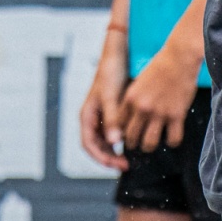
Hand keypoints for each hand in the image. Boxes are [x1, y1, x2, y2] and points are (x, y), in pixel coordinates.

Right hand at [79, 35, 129, 171]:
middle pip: (97, 147)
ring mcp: (102, 117)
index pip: (88, 145)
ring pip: (106, 142)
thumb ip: (112, 120)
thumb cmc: (111, 73)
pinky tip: (134, 144)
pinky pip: (115, 133)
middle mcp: (92, 119)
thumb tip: (114, 142)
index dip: (101, 158)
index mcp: (86, 116)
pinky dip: (123, 141)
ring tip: (130, 158)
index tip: (116, 164)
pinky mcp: (113, 113)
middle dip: (110, 158)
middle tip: (126, 165)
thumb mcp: (111, 97)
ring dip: (116, 152)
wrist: (118, 55)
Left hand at [120, 41, 200, 151]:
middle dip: (133, 145)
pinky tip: (171, 138)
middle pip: (131, 138)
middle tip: (137, 144)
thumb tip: (130, 118)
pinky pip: (172, 139)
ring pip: (149, 143)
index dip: (121, 134)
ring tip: (152, 144)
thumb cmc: (159, 66)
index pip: (118, 125)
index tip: (125, 136)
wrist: (179, 57)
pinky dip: (172, 142)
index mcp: (130, 98)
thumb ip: (133, 100)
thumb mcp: (138, 82)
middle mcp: (142, 108)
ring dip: (149, 147)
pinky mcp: (176, 115)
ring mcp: (159, 113)